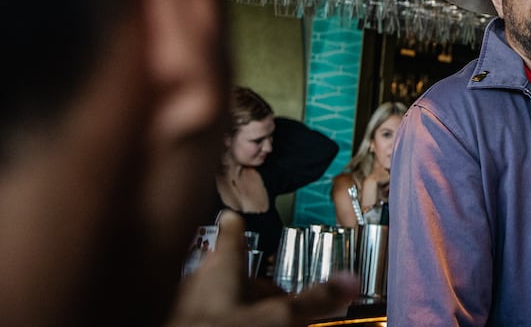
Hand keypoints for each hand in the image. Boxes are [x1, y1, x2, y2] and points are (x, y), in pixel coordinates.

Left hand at [165, 211, 357, 326]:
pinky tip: (234, 323)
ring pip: (218, 294)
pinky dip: (223, 315)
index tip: (236, 214)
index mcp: (223, 264)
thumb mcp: (277, 317)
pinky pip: (206, 313)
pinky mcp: (181, 318)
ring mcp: (186, 302)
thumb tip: (349, 281)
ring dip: (238, 303)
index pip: (231, 230)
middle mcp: (200, 278)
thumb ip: (313, 299)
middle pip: (230, 270)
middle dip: (252, 281)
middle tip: (275, 295)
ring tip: (257, 316)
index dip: (238, 223)